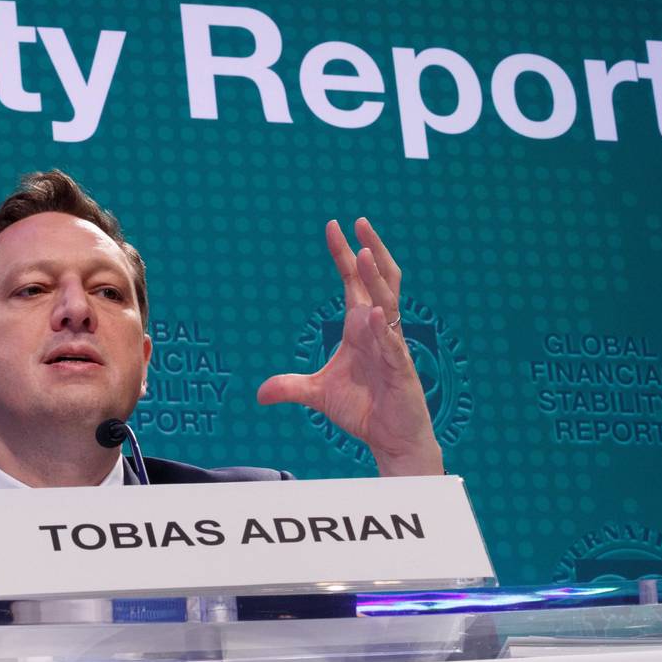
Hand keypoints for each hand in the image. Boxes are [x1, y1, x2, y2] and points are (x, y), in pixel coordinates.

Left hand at [256, 219, 442, 475]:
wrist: (389, 438)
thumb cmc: (363, 409)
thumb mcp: (318, 394)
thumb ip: (291, 387)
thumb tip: (260, 393)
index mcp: (360, 327)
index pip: (354, 283)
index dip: (344, 255)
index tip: (333, 227)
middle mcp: (379, 330)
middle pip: (378, 281)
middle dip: (369, 252)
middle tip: (359, 223)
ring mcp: (393, 347)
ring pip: (388, 304)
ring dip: (377, 278)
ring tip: (365, 252)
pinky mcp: (401, 370)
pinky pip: (394, 345)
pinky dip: (385, 329)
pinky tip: (376, 313)